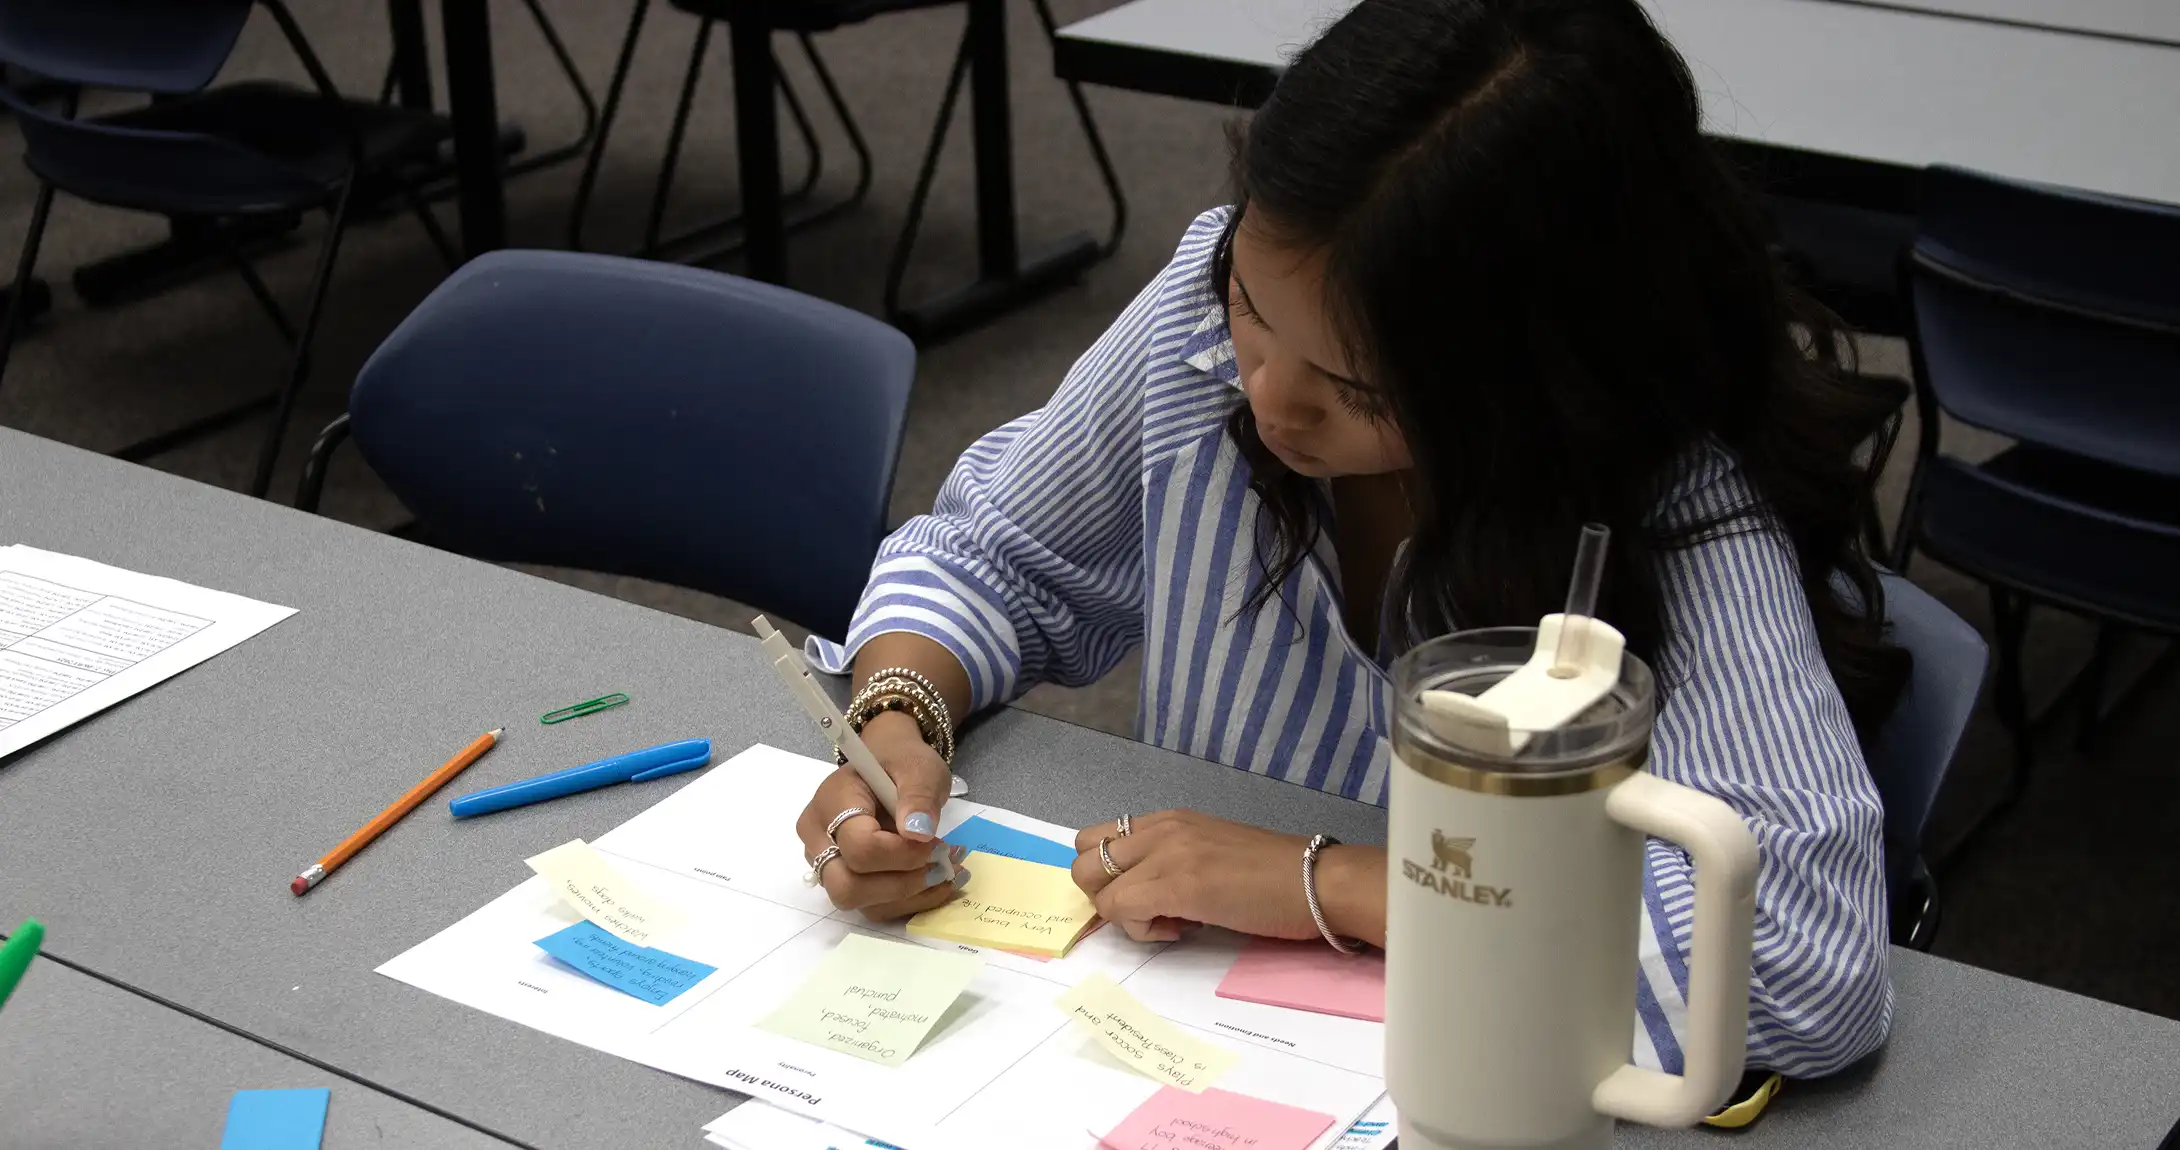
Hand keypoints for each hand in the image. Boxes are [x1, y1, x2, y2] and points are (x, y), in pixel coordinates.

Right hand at [794, 712, 964, 920]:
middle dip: (901, 884)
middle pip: (846, 887)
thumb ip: (918, 795)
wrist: (889, 767)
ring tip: (946, 871)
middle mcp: (818, 838)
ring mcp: (826, 864)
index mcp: (831, 802)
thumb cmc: (900, 764)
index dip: (901, 854)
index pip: (858, 846)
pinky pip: (875, 907)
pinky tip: (937, 881)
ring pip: (862, 904)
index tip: (935, 842)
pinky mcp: (845, 881)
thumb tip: (917, 834)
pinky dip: (910, 902)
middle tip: (940, 864)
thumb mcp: (919, 767)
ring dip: (910, 896)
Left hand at [1070, 811, 1324, 943]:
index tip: (1147, 898)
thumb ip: (1174, 864)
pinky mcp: (1177, 883)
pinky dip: (1142, 930)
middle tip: (1147, 911)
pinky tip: (1183, 928)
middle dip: (1104, 895)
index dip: (1110, 877)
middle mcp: (1160, 829)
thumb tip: (1151, 898)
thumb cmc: (1274, 877)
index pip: (1099, 839)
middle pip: (1082, 859)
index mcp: (1169, 820)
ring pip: (1095, 885)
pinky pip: (1122, 909)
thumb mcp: (1210, 855)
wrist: (1316, 882)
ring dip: (1121, 913)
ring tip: (1168, 920)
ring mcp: (1167, 853)